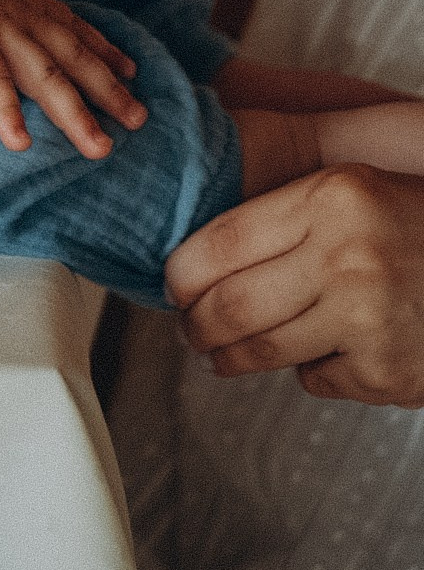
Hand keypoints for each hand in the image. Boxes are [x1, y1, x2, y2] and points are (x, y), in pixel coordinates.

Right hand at [0, 0, 143, 156]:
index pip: (68, 24)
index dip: (101, 46)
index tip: (130, 67)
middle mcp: (18, 14)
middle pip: (72, 56)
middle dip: (108, 89)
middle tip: (140, 118)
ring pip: (46, 76)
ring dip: (76, 113)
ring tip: (100, 148)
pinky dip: (7, 111)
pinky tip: (20, 142)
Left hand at [166, 164, 423, 403]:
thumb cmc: (418, 225)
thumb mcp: (355, 190)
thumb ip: (287, 216)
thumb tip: (197, 264)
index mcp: (333, 198)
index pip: (221, 242)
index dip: (181, 271)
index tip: (170, 284)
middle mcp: (348, 258)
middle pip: (229, 306)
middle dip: (194, 324)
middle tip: (187, 327)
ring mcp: (369, 321)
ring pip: (261, 351)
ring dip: (230, 358)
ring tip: (218, 353)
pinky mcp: (386, 374)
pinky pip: (316, 379)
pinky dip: (310, 370)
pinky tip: (324, 351)